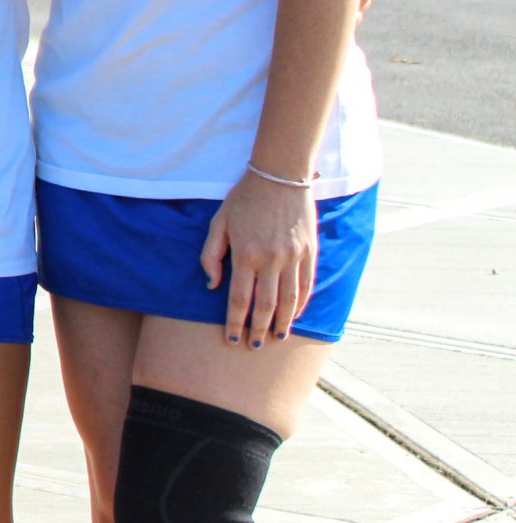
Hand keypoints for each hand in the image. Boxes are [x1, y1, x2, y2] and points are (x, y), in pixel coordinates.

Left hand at [201, 172, 318, 348]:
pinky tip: (295, 316)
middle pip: (265, 306)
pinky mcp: (310, 253)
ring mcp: (293, 257)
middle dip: (259, 329)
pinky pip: (307, 286)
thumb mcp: (218, 223)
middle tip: (254, 346)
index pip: (238, 299)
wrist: (279, 176)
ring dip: (283, 323)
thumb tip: (211, 285)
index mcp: (245, 254)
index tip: (231, 339)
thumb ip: (211, 255)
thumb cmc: (244, 199)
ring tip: (277, 338)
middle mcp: (271, 260)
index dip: (234, 322)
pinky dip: (301, 305)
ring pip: (290, 300)